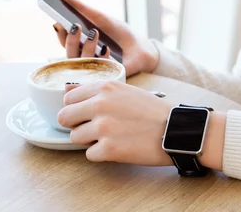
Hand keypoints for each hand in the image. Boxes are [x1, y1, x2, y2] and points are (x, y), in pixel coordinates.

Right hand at [53, 0, 159, 76]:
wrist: (141, 48)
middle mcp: (83, 58)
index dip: (60, 33)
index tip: (59, 22)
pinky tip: (106, 48)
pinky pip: (98, 72)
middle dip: (71, 39)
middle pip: (69, 53)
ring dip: (86, 47)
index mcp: (80, 44)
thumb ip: (82, 9)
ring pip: (81, 63)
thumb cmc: (119, 33)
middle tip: (76, 26)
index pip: (64, 41)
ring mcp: (94, 69)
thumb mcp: (101, 18)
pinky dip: (101, 58)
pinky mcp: (105, 77)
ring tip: (94, 33)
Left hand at [57, 80, 173, 165]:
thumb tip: (66, 92)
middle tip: (91, 129)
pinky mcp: (109, 149)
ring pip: (74, 137)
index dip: (75, 108)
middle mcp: (100, 104)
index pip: (68, 98)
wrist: (176, 129)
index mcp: (104, 87)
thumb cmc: (152, 110)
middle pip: (64, 117)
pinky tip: (118, 147)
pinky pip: (89, 154)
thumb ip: (98, 92)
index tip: (84, 114)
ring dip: (88, 140)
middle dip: (75, 125)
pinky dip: (101, 154)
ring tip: (109, 138)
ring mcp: (103, 127)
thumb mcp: (125, 90)